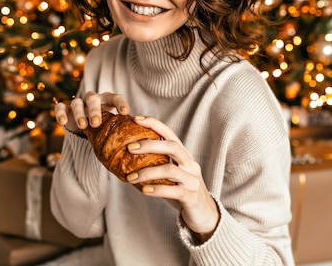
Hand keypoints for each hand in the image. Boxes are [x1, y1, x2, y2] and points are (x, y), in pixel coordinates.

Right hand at [54, 91, 129, 133]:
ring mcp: (78, 104)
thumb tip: (138, 146)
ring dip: (79, 113)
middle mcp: (93, 100)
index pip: (116, 97)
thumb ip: (122, 131)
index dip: (121, 104)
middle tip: (96, 123)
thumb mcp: (112, 128)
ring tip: (83, 126)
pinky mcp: (65, 109)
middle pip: (93, 98)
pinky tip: (63, 122)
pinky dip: (61, 113)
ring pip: (77, 102)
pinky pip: (61, 107)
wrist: (85, 128)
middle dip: (95, 110)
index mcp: (107, 101)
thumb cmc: (104, 128)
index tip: (126, 113)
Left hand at [126, 116, 219, 241]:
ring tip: (130, 178)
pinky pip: (174, 191)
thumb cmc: (182, 191)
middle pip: (172, 147)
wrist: (204, 213)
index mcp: (184, 155)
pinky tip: (144, 191)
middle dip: (150, 144)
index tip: (136, 119)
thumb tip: (127, 158)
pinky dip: (157, 190)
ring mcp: (192, 180)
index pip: (169, 134)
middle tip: (129, 148)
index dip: (154, 124)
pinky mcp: (191, 197)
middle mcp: (190, 164)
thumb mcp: (171, 175)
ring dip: (147, 173)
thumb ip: (157, 165)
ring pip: (170, 170)